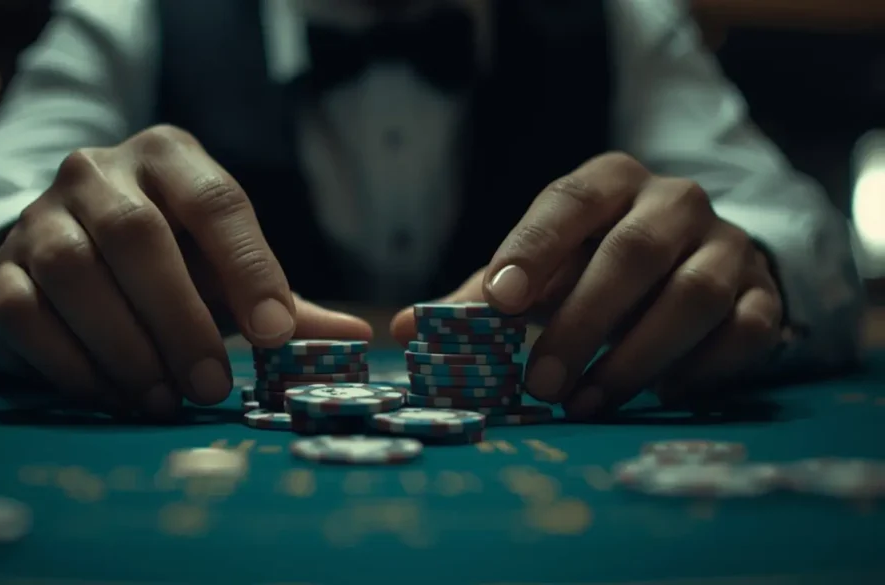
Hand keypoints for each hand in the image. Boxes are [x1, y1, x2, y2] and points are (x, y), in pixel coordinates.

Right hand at [0, 125, 370, 417]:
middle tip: (214, 386)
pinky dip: (72, 363)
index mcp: (170, 158)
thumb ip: (280, 299)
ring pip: (76, 273)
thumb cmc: (168, 257)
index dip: (249, 267)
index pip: (216, 201)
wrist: (65, 243)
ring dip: (127, 347)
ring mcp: (41, 215)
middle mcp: (98, 172)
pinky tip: (115, 396)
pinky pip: (23, 313)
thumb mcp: (223, 266)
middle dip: (181, 319)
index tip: (275, 334)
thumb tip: (357, 333)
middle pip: (137, 236)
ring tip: (167, 400)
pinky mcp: (0, 266)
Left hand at [392, 152, 782, 417]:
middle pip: (633, 253)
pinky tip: (659, 397)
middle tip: (539, 383)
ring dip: (634, 358)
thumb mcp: (544, 266)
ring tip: (585, 405)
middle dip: (581, 322)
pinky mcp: (763, 295)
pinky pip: (744, 332)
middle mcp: (675, 202)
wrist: (698, 257)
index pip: (569, 201)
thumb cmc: (599, 262)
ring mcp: (727, 247)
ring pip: (691, 296)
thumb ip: (482, 296)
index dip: (533, 249)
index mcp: (611, 182)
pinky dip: (700, 371)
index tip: (499, 303)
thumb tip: (405, 330)